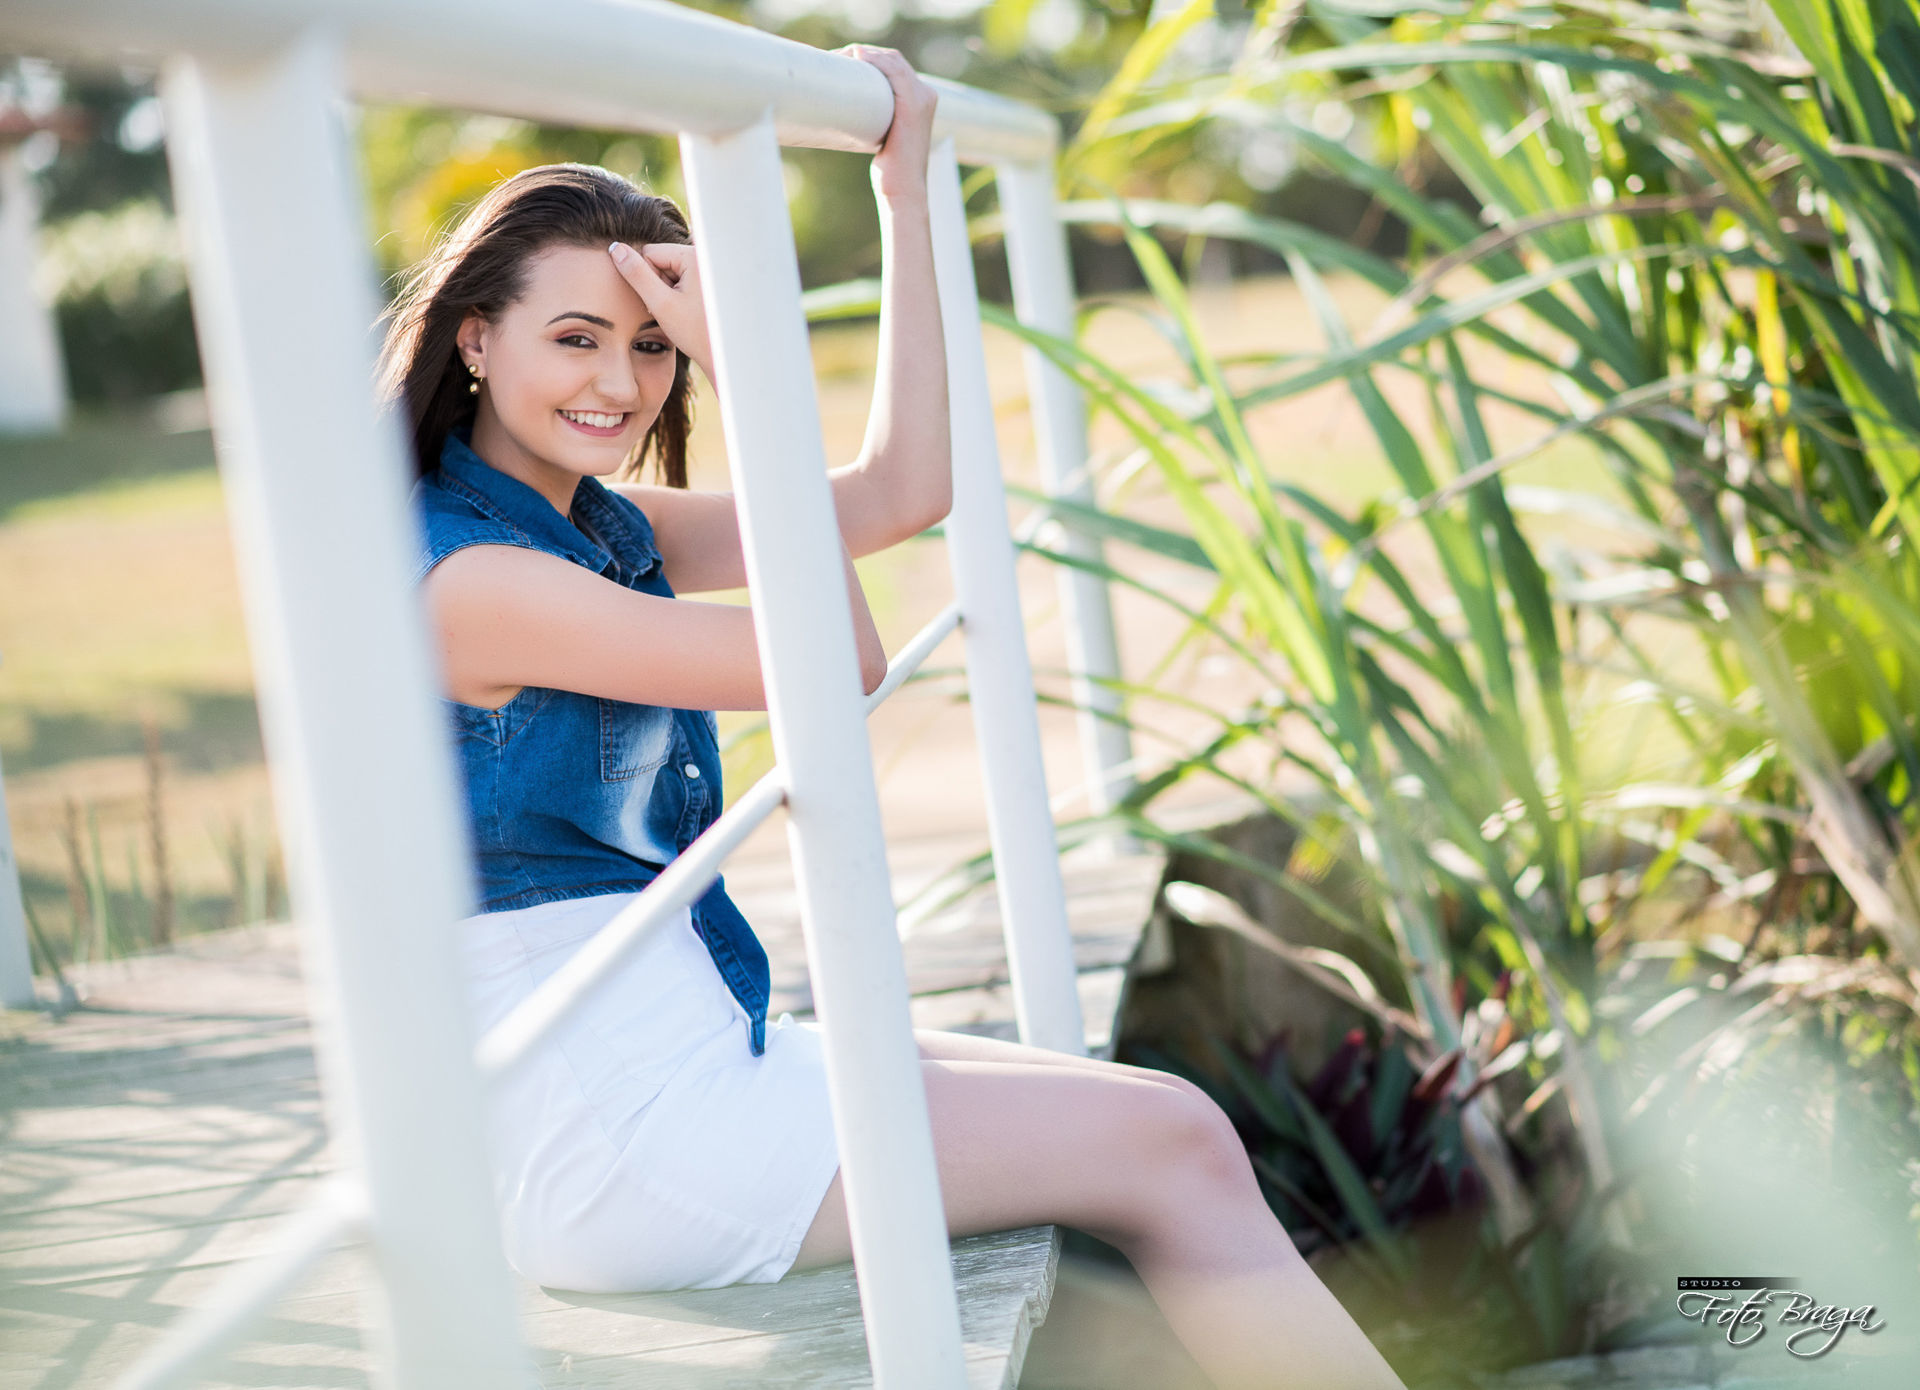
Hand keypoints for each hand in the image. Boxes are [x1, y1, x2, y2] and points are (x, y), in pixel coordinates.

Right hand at [608, 241, 712, 383]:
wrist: (721, 355)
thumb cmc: (695, 333)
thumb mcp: (661, 304)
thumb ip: (636, 275)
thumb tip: (615, 248)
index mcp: (695, 257)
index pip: (650, 252)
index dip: (646, 278)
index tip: (662, 301)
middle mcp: (704, 257)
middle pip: (660, 259)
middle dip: (658, 283)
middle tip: (670, 308)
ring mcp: (707, 267)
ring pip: (668, 269)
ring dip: (666, 290)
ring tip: (679, 310)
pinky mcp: (706, 278)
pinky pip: (681, 276)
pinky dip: (676, 292)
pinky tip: (685, 309)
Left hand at [840, 45, 937, 203]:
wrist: (904, 191)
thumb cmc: (892, 172)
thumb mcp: (886, 139)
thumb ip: (879, 124)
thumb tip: (853, 120)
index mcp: (921, 100)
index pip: (895, 66)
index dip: (870, 58)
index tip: (844, 62)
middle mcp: (926, 94)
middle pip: (892, 59)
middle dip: (863, 53)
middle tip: (836, 59)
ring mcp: (922, 98)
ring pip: (891, 61)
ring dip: (864, 53)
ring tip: (840, 58)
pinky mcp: (913, 106)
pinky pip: (894, 72)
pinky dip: (876, 60)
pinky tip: (857, 57)